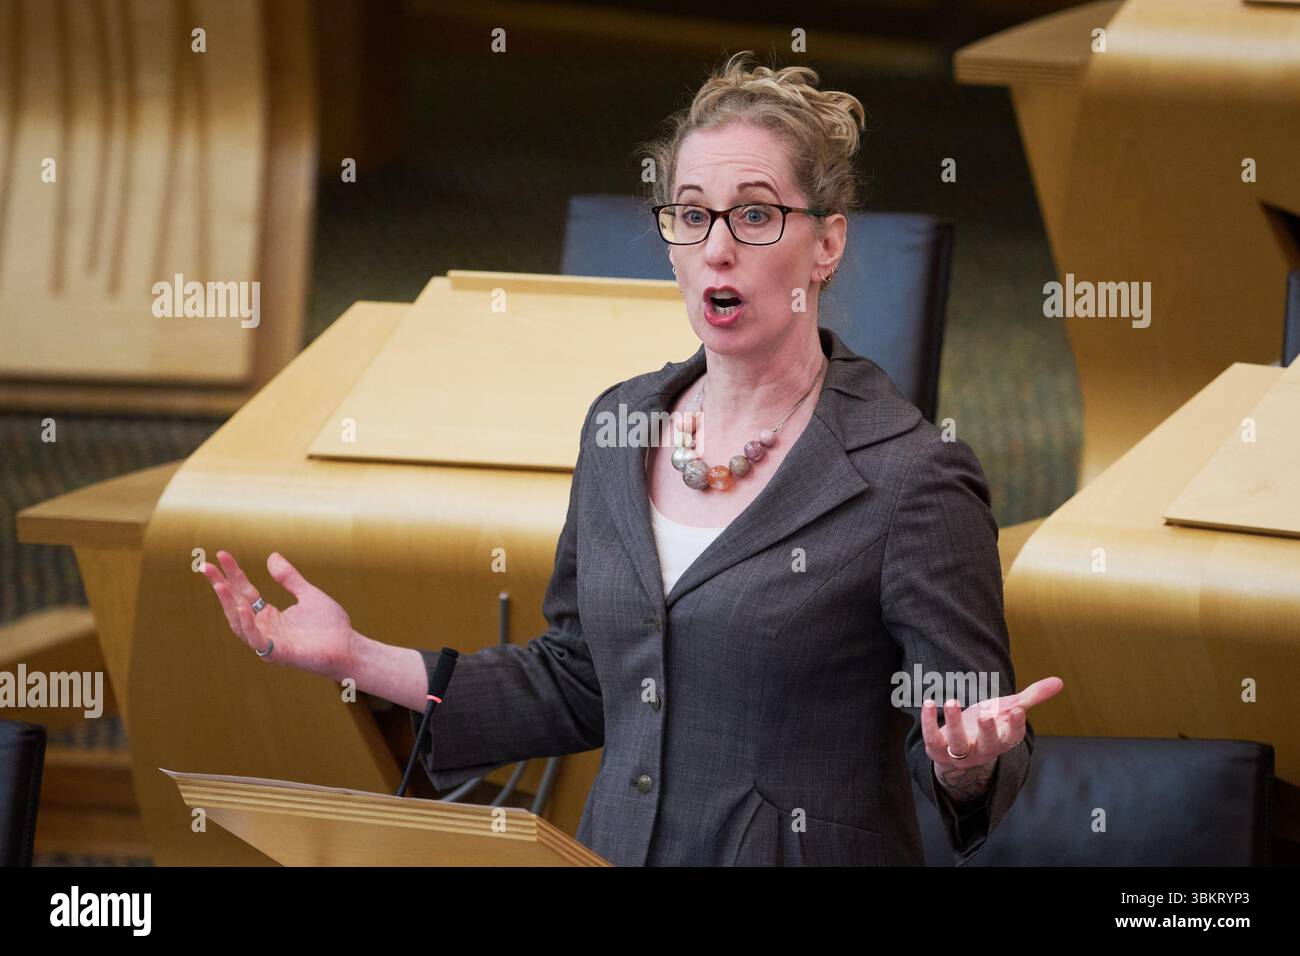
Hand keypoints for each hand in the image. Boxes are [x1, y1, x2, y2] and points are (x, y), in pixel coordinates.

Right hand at [201, 550, 355, 680]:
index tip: (222, 554)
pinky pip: (256, 639)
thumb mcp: (308, 595)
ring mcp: (268, 642)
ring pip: (239, 623)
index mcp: (269, 616)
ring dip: (228, 604)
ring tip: (220, 584)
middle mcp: (264, 628)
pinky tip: (242, 607)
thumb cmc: (330, 626)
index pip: (245, 591)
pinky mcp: (277, 654)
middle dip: (220, 586)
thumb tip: (271, 556)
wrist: (349, 648)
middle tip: (205, 566)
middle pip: (236, 604)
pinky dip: (247, 624)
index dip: (234, 573)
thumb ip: (289, 578)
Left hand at [923, 676, 1063, 797]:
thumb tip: (1060, 681)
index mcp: (1001, 742)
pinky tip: (928, 702)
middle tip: (987, 714)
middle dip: (988, 731)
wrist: (957, 749)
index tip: (1018, 710)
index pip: (1012, 738)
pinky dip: (928, 722)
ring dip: (954, 722)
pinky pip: (932, 739)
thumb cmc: (987, 725)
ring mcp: (959, 753)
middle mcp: (982, 751)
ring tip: (952, 700)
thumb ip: (1032, 697)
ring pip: (958, 744)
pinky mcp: (937, 750)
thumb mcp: (1007, 710)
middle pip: (987, 746)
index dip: (1015, 726)